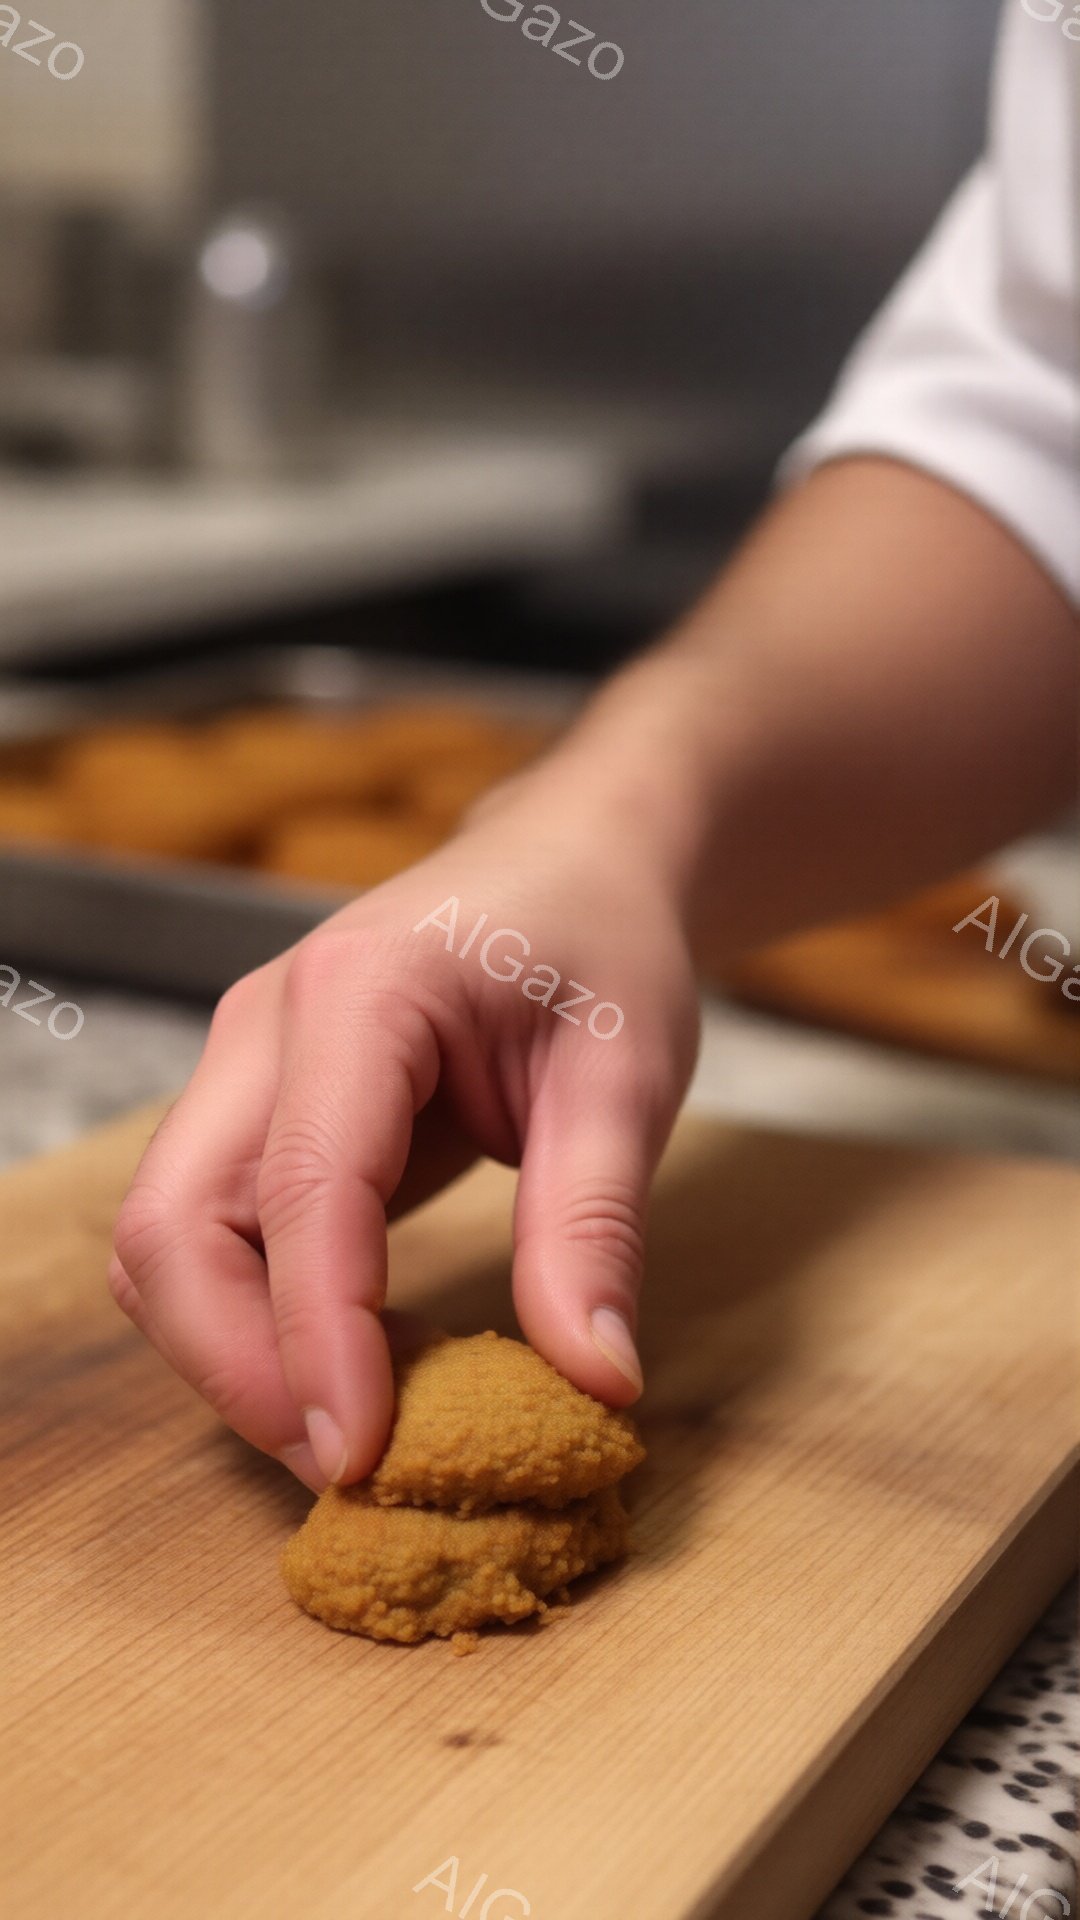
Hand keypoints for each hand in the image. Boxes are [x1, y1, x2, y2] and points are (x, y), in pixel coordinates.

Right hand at [109, 780, 699, 1490]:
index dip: (318, 1337)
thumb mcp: (630, 1075)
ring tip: (364, 1430)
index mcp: (362, 991)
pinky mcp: (257, 1113)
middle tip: (354, 1466)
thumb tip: (594, 1384)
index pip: (303, 1188)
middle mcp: (267, 1026)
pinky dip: (258, 1320)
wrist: (571, 864)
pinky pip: (211, 1238)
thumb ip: (597, 1225)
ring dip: (235, 1354)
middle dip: (236, 1366)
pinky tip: (362, 1363)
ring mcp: (246, 1068)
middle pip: (170, 1224)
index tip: (366, 1457)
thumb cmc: (602, 944)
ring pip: (166, 1242)